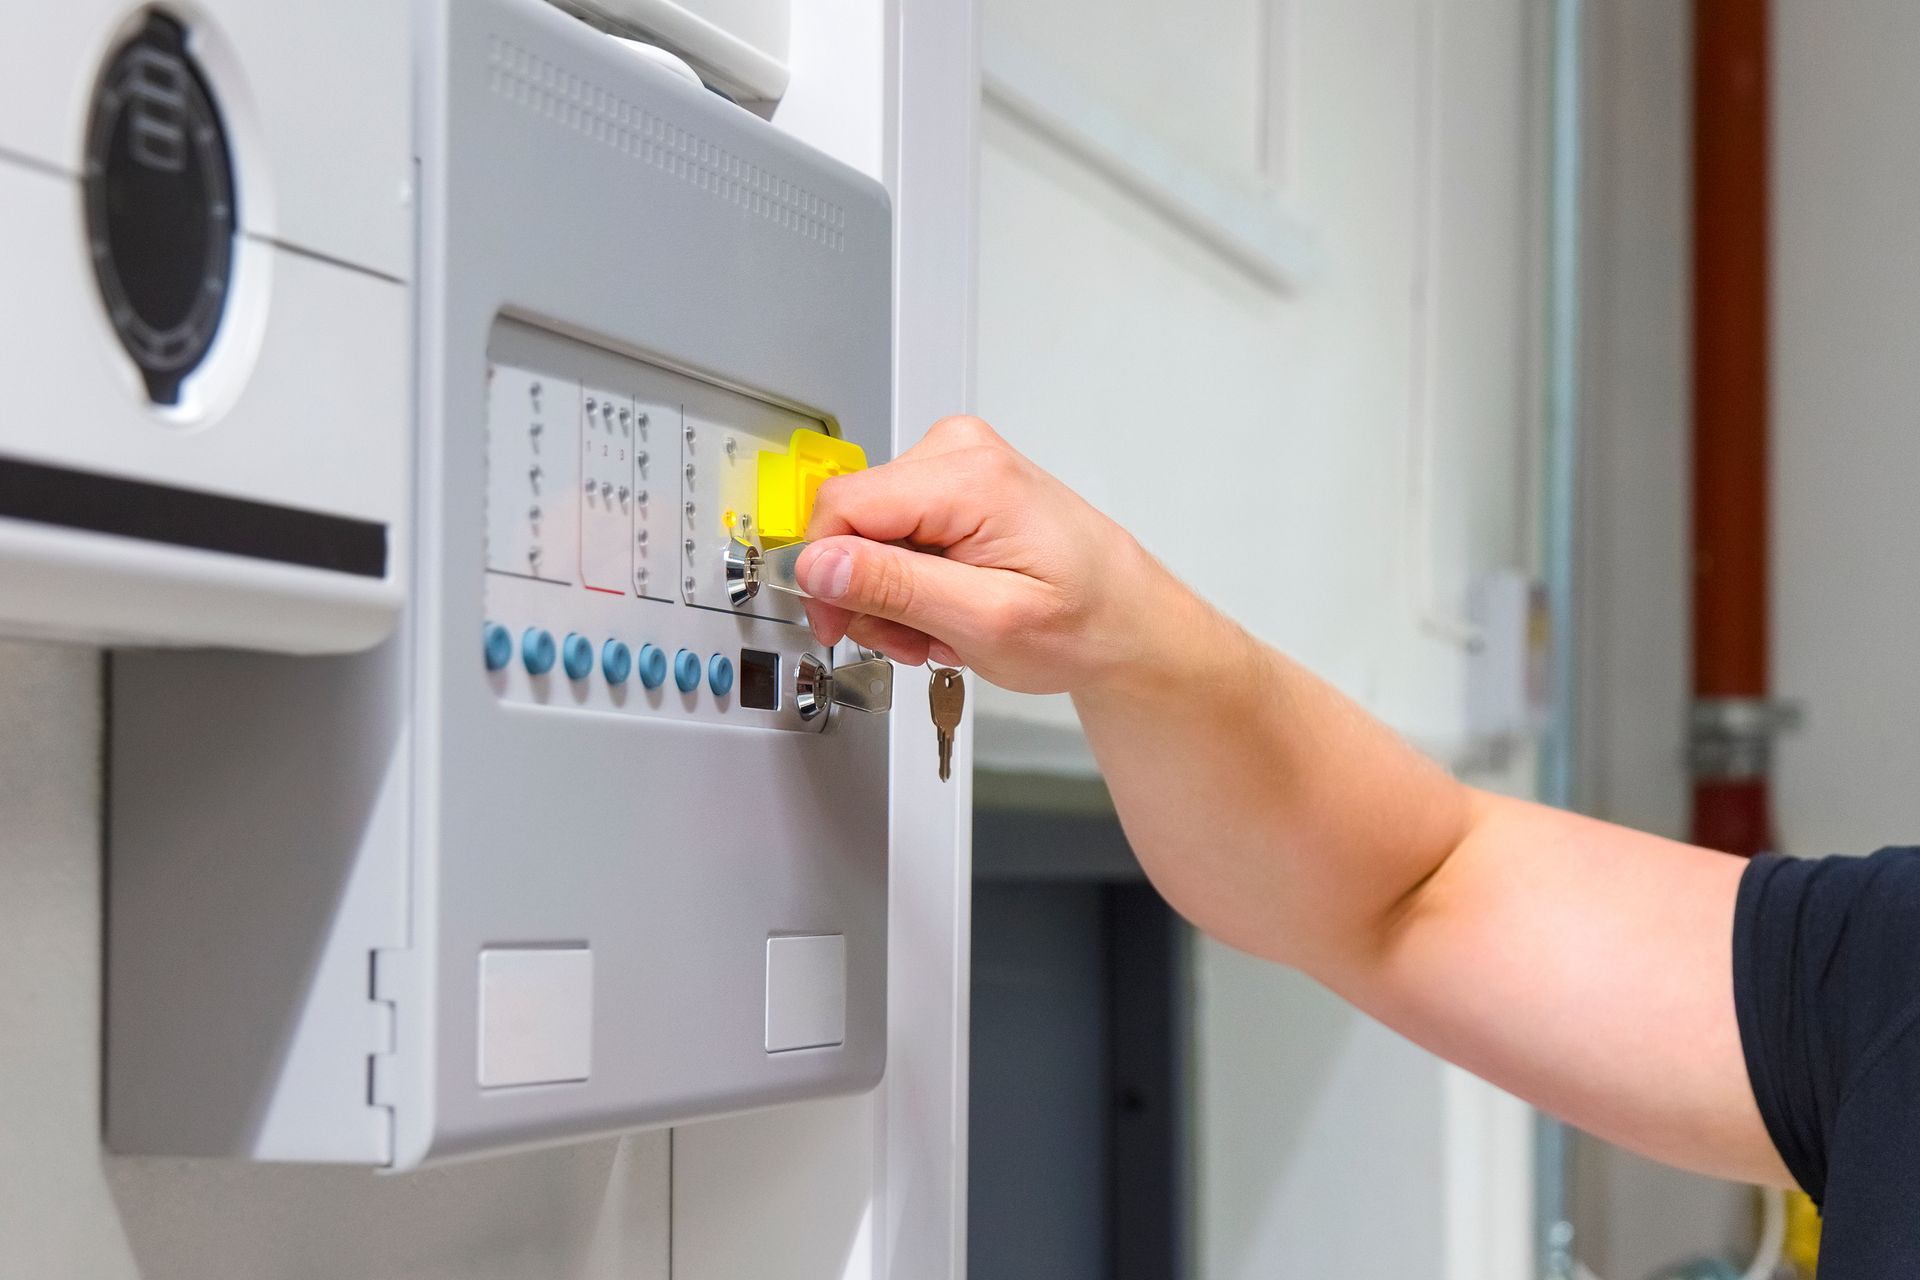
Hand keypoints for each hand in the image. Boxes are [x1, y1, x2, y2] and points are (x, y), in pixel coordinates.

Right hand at [795, 416, 1168, 693]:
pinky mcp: (957, 486)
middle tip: (911, 641)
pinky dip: (911, 585)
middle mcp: (959, 452)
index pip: (842, 506)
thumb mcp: (985, 621)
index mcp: (969, 476)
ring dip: (891, 598)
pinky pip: (898, 534)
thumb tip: (819, 565)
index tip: (839, 626)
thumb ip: (895, 587)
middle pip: (853, 522)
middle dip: (869, 595)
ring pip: (870, 535)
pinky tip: (947, 610)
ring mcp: (958, 465)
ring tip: (939, 631)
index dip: (825, 575)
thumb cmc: (1085, 623)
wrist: (1128, 624)